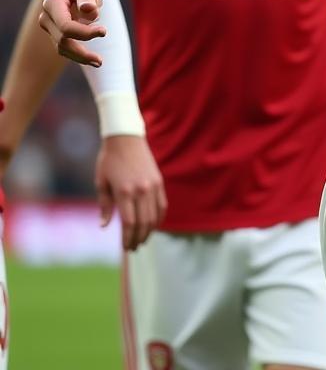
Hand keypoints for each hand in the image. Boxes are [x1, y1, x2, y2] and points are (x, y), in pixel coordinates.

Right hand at [39, 0, 107, 65]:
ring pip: (62, 47)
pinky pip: (66, 45)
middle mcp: (47, 16)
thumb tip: (89, 12)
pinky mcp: (58, 29)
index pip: (66, 27)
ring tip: (99, 63)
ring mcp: (51, 24)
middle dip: (81, 52)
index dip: (85, 33)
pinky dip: (79, 52)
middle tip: (101, 61)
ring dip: (79, 57)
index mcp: (52, 4)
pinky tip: (94, 57)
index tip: (104, 31)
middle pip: (63, 41)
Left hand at [95, 135, 166, 250]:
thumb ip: (105, 205)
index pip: (129, 223)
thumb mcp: (101, 182)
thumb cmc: (108, 160)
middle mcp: (141, 190)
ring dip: (149, 231)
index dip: (128, 238)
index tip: (126, 248)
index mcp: (124, 191)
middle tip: (133, 248)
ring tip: (142, 239)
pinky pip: (162, 204)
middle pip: (143, 222)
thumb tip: (105, 226)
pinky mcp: (159, 181)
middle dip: (138, 238)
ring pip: (154, 215)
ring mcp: (152, 185)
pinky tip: (153, 225)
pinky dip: (159, 217)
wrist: (125, 138)